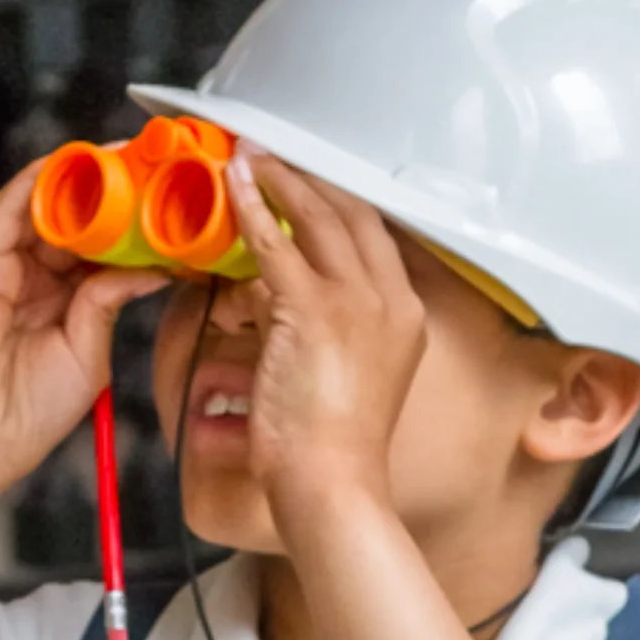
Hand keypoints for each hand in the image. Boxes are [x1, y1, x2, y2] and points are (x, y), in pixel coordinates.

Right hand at [0, 160, 168, 485]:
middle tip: (150, 167)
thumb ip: (111, 300)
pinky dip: (36, 182)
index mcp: (62, 302)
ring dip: (79, 179)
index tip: (167, 204)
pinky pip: (8, 210)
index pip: (100, 248)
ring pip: (44, 207)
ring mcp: (6, 269)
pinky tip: (66, 164)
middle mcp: (34, 280)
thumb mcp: (90, 350)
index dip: (131, 224)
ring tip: (118, 156)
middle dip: (111, 192)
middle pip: (75, 221)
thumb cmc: (27, 413)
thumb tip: (151, 265)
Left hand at [225, 141, 427, 509]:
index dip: (339, 203)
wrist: (335, 484)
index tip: (308, 182)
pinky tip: (233, 185)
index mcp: (406, 317)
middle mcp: (390, 301)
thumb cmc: (334, 449)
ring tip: (248, 158)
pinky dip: (252, 207)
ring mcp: (357, 302)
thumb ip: (324, 332)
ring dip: (279, 180)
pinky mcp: (315, 311)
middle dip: (310, 178)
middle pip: (352, 216)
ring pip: (317, 218)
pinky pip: (277, 244)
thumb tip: (278, 304)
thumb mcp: (346, 377)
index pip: (375, 240)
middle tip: (274, 155)